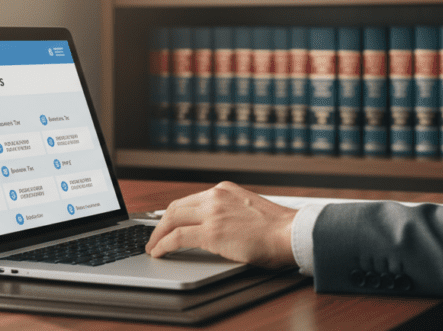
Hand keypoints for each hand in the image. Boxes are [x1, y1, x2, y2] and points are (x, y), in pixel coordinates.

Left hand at [145, 181, 298, 269]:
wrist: (290, 233)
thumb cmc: (277, 228)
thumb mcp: (248, 209)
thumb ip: (230, 212)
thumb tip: (218, 227)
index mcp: (225, 190)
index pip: (190, 199)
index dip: (174, 213)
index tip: (167, 223)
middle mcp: (216, 196)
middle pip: (175, 207)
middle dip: (160, 223)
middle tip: (154, 236)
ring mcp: (212, 213)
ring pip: (171, 219)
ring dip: (157, 234)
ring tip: (152, 246)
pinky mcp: (211, 232)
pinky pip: (176, 237)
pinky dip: (163, 245)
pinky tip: (159, 252)